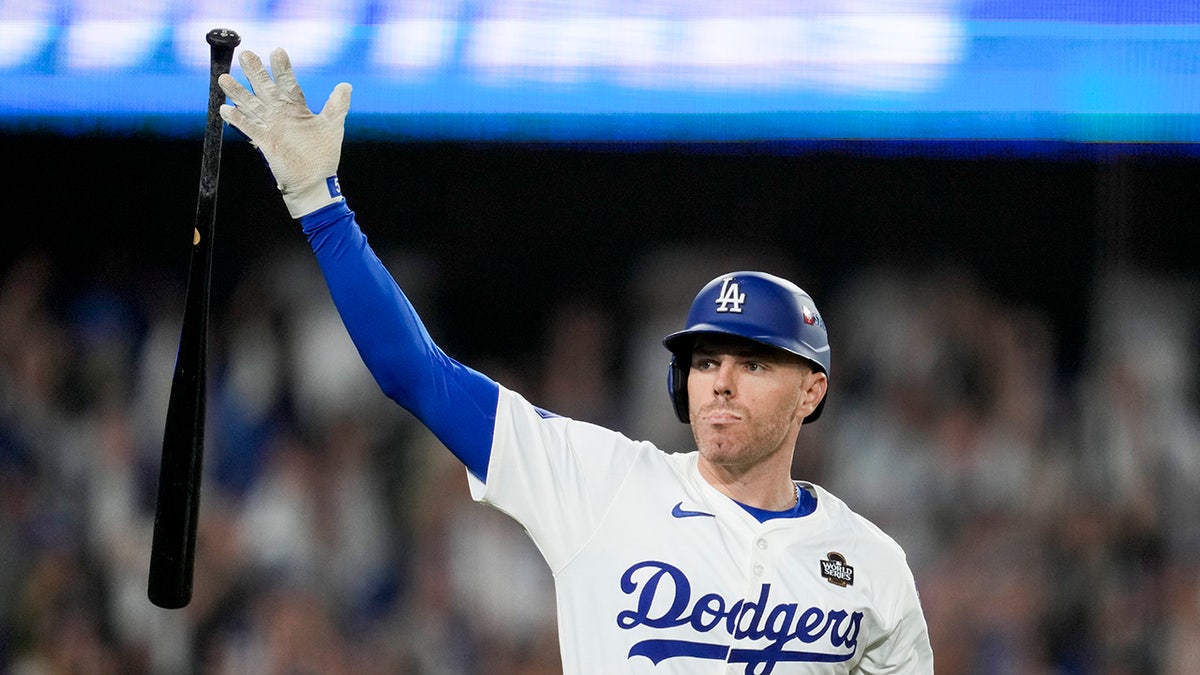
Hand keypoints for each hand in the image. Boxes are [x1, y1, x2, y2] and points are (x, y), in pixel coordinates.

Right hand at [218, 48, 351, 217]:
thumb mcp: (332, 126)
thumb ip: (337, 106)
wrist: (315, 181)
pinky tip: (225, 109)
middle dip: (255, 73)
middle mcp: (281, 114)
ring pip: (252, 106)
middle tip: (246, 54)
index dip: (282, 68)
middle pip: (265, 89)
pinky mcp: (265, 142)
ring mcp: (271, 127)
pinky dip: (238, 120)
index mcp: (296, 108)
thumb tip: (345, 86)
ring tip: (224, 78)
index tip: (277, 51)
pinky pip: (249, 129)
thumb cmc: (323, 155)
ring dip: (238, 93)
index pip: (288, 83)